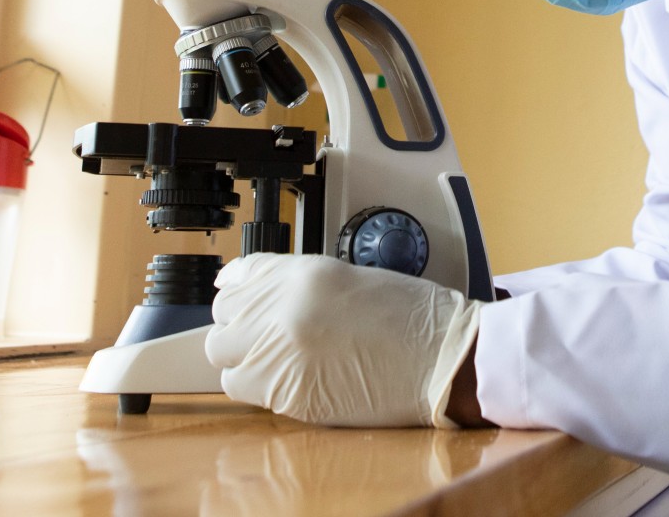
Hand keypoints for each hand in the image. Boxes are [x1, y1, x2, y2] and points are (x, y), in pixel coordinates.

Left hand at [204, 253, 483, 427]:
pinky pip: (241, 387)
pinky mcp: (286, 394)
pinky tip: (286, 379)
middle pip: (225, 315)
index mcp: (306, 274)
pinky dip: (255, 385)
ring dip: (243, 355)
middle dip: (241, 324)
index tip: (246, 301)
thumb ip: (297, 282)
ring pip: (222, 353)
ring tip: (278, 358)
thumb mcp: (351, 277)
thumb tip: (248, 285)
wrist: (445, 360)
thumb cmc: (413, 319)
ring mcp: (282, 353)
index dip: (242, 292)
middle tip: (267, 333)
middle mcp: (286, 309)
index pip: (240, 276)